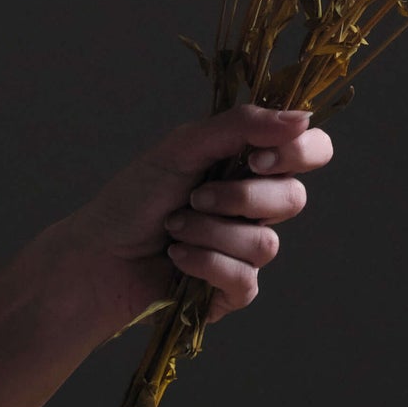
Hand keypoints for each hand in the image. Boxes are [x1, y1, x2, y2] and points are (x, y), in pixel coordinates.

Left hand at [56, 103, 334, 332]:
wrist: (95, 257)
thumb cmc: (134, 196)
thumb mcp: (183, 147)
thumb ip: (243, 125)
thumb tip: (304, 117)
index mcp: (252, 162)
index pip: (312, 150)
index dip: (298, 154)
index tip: (256, 158)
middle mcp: (257, 203)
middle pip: (294, 200)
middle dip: (242, 198)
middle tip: (198, 195)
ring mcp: (246, 248)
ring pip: (266, 244)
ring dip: (212, 233)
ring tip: (175, 228)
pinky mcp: (233, 289)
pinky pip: (246, 280)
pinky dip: (205, 264)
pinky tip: (178, 259)